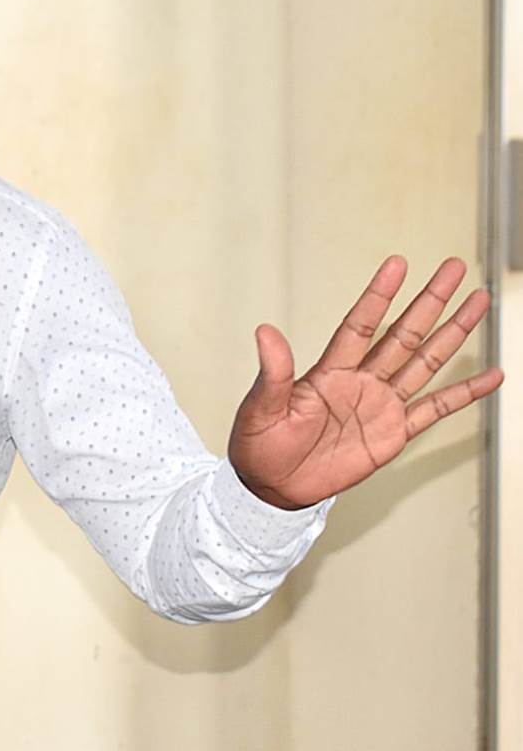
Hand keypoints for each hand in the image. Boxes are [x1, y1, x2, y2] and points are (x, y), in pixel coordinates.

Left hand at [228, 256, 503, 509]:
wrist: (273, 486)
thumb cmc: (259, 445)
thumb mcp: (261, 408)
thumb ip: (272, 372)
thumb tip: (263, 330)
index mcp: (328, 372)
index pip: (359, 325)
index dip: (379, 296)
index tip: (398, 264)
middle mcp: (360, 381)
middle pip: (403, 334)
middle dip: (429, 301)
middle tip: (454, 267)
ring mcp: (380, 404)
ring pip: (425, 362)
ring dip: (453, 332)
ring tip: (478, 302)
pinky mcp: (393, 433)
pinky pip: (435, 409)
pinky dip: (464, 393)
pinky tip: (491, 376)